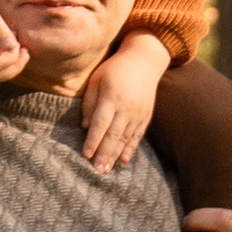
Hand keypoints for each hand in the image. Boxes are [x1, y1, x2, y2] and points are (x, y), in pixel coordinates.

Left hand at [77, 29, 169, 172]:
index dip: (93, 141)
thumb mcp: (97, 80)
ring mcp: (137, 113)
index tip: (86, 155)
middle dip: (104, 154)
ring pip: (125, 138)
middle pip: (113, 135)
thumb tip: (85, 126)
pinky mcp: (145, 116)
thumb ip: (90, 102)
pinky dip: (130, 148)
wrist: (144, 60)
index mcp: (111, 98)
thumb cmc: (114, 69)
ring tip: (106, 170)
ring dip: (115, 155)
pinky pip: (137, 135)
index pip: (100, 124)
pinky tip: (124, 160)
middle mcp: (126, 108)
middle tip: (97, 170)